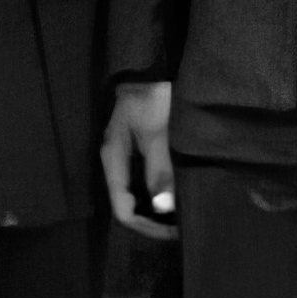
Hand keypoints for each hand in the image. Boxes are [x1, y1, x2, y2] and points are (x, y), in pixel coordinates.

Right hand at [101, 81, 177, 240]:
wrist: (151, 64)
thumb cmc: (152, 96)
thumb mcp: (159, 134)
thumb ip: (160, 170)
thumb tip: (163, 209)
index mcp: (113, 160)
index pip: (123, 210)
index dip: (148, 227)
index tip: (175, 233)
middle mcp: (115, 163)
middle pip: (128, 206)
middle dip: (154, 222)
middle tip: (183, 229)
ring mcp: (125, 156)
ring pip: (137, 195)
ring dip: (158, 209)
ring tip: (183, 216)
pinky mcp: (137, 149)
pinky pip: (144, 181)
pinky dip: (160, 192)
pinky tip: (177, 195)